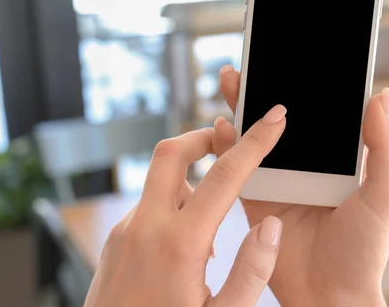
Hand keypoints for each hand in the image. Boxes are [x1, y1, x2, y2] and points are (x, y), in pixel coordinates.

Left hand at [84, 105, 288, 306]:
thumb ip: (252, 271)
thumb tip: (269, 225)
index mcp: (180, 244)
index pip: (225, 176)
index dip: (255, 142)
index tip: (273, 117)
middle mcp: (145, 228)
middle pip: (170, 153)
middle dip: (202, 137)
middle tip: (227, 141)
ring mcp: (124, 233)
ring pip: (160, 184)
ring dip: (189, 183)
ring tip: (213, 225)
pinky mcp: (114, 243)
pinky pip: (148, 209)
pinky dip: (173, 209)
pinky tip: (187, 250)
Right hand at [219, 66, 388, 306]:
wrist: (330, 297)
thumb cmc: (365, 251)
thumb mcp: (384, 195)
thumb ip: (382, 147)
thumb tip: (380, 96)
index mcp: (334, 159)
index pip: (316, 115)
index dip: (301, 87)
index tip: (289, 59)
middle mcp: (303, 165)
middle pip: (278, 121)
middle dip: (261, 91)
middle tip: (247, 66)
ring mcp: (277, 182)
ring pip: (253, 139)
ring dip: (239, 111)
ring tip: (230, 84)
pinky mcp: (255, 201)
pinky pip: (236, 170)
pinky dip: (225, 147)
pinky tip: (219, 127)